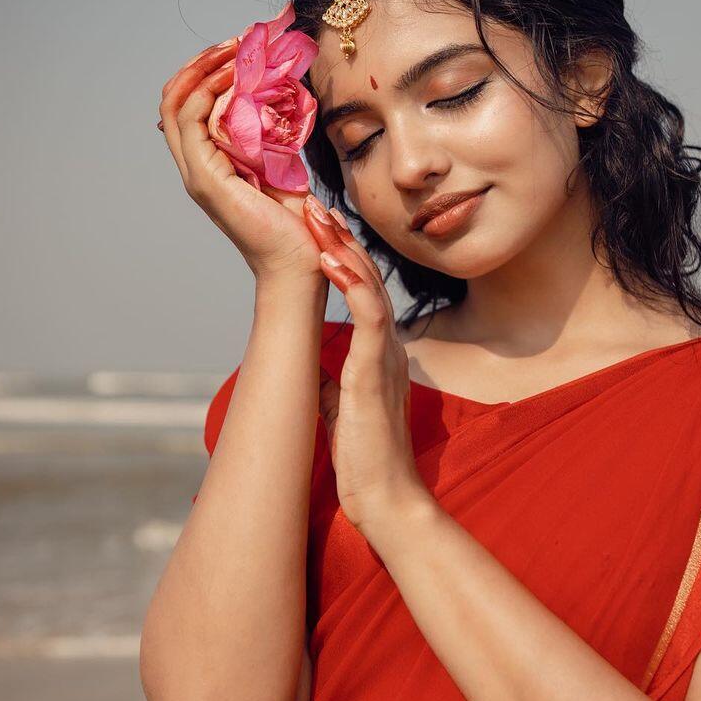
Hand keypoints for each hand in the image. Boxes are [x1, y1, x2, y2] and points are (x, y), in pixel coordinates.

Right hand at [157, 40, 326, 281]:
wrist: (298, 261)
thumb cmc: (295, 222)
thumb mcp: (280, 166)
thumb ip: (267, 136)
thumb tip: (276, 96)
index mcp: (210, 163)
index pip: (188, 105)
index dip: (205, 71)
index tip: (238, 50)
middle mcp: (196, 167)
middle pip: (173, 99)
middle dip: (200, 62)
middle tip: (233, 42)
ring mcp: (197, 174)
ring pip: (177, 104)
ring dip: (204, 69)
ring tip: (236, 50)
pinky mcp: (207, 180)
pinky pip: (194, 121)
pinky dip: (210, 91)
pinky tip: (237, 78)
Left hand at [301, 199, 435, 540]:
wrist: (387, 497)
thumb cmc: (365, 460)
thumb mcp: (341, 408)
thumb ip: (333, 383)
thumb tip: (313, 372)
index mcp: (378, 352)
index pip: (360, 290)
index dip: (339, 255)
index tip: (315, 227)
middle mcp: (386, 346)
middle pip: (365, 276)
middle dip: (338, 238)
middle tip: (312, 202)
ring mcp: (383, 356)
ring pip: (367, 286)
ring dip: (341, 248)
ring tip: (316, 215)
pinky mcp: (375, 371)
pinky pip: (369, 316)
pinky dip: (351, 284)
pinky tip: (332, 260)